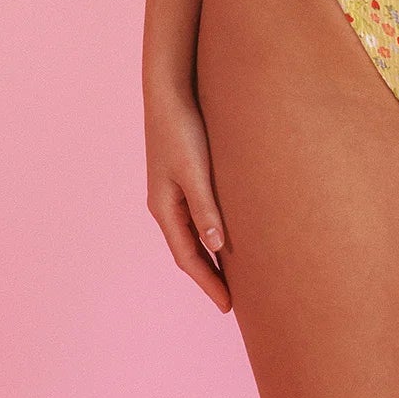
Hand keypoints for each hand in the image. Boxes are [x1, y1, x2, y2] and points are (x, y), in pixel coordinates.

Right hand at [144, 85, 231, 312]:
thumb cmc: (182, 129)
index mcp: (164, 208)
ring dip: (209, 256)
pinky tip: (226, 233)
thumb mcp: (195, 169)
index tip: (228, 306)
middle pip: (188, 250)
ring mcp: (173, 191)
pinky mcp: (183, 175)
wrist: (169, 91)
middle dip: (208, 276)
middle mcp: (166, 204)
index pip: (187, 257)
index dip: (207, 283)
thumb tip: (215, 244)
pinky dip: (210, 232)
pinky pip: (197, 215)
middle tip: (233, 300)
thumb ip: (205, 205)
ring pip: (193, 234)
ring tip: (234, 275)